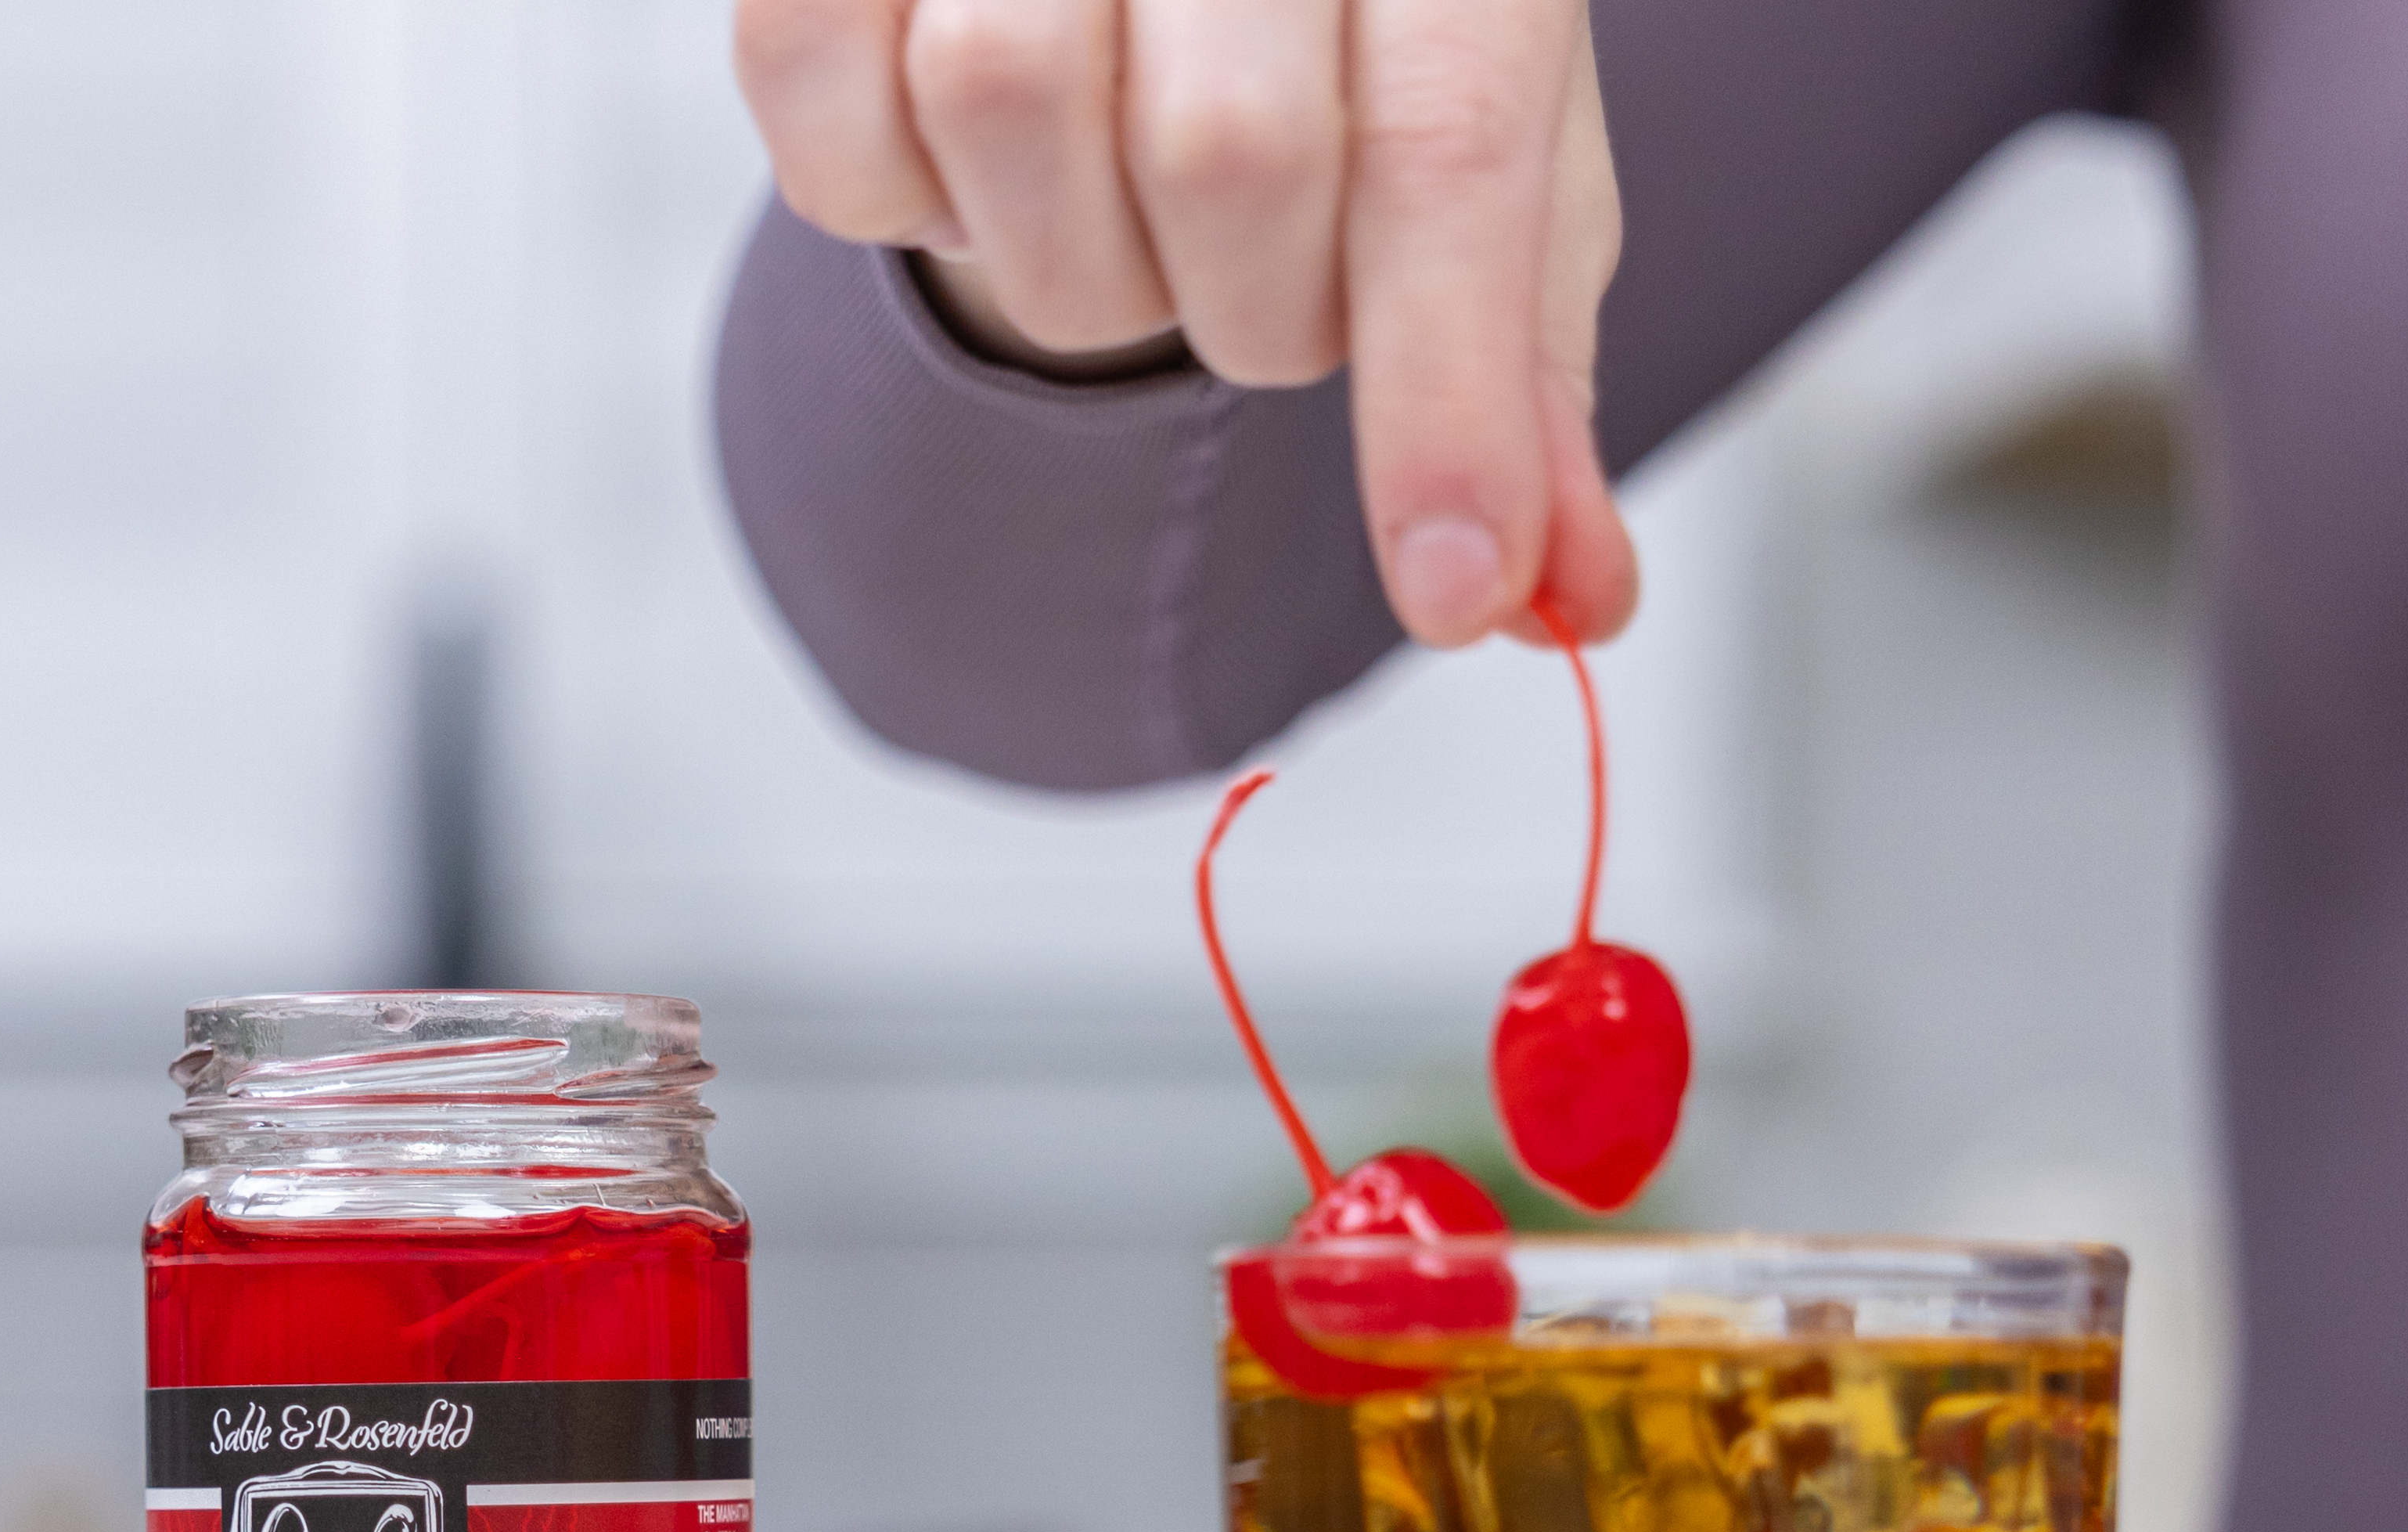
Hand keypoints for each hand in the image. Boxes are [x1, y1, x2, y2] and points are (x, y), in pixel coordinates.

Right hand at [733, 0, 1637, 650]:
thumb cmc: (1335, 20)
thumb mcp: (1478, 149)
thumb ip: (1518, 373)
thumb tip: (1571, 596)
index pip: (1446, 143)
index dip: (1446, 391)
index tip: (1453, 589)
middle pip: (1224, 154)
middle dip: (1252, 300)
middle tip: (1259, 257)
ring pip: (1007, 107)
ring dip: (1080, 254)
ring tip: (1119, 177)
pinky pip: (836, 142)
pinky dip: (907, 201)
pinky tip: (978, 145)